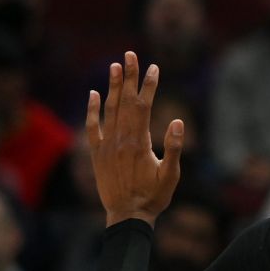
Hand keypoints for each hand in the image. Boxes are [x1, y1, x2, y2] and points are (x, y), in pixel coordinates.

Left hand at [84, 52, 183, 226]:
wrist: (127, 216)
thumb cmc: (154, 196)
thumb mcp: (171, 175)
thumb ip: (173, 148)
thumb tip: (177, 122)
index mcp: (139, 143)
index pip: (143, 106)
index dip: (148, 85)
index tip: (154, 67)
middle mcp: (120, 140)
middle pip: (124, 102)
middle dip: (128, 76)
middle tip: (130, 54)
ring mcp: (106, 146)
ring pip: (109, 110)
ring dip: (112, 87)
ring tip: (114, 65)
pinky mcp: (97, 155)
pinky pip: (92, 128)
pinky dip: (92, 110)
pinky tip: (93, 94)